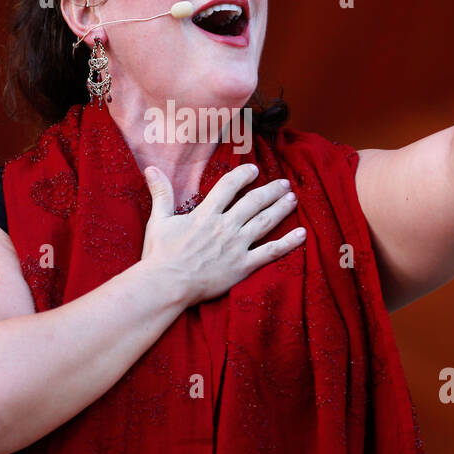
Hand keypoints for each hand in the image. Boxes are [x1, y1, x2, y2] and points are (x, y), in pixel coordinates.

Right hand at [140, 162, 305, 305]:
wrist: (166, 285)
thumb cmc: (160, 255)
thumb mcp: (159, 221)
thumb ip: (161, 193)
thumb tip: (151, 168)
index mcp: (206, 214)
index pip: (229, 186)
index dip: (243, 176)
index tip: (254, 170)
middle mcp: (225, 226)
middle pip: (253, 202)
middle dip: (270, 190)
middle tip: (283, 183)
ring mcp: (236, 246)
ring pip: (265, 222)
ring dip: (281, 208)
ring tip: (293, 198)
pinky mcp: (243, 266)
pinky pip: (271, 252)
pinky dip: (288, 243)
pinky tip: (302, 234)